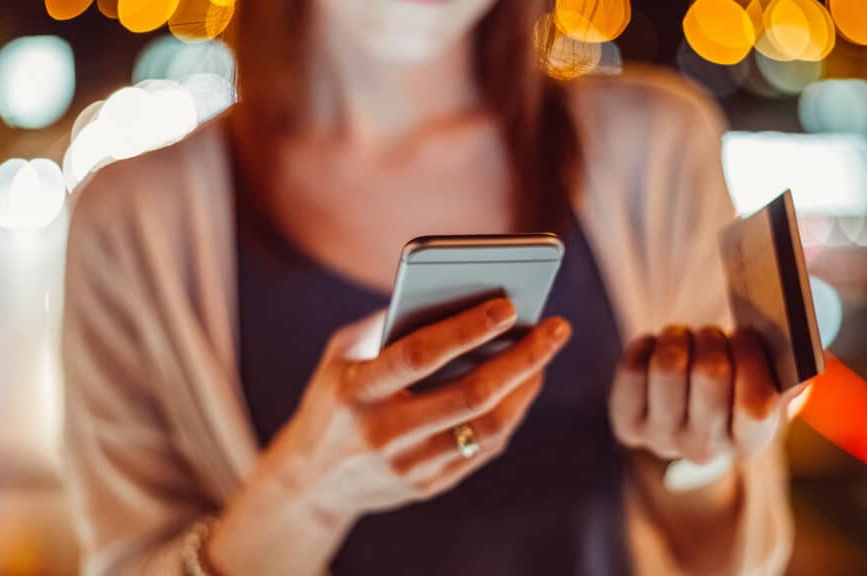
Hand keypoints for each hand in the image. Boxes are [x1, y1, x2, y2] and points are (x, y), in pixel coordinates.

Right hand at [209, 298, 570, 574]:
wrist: (310, 481)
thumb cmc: (335, 397)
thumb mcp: (343, 355)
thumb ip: (390, 324)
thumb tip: (459, 292)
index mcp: (357, 390)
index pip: (420, 355)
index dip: (467, 329)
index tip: (509, 304)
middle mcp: (383, 433)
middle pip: (470, 395)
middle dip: (522, 357)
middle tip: (556, 327)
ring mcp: (407, 466)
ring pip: (486, 428)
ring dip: (525, 388)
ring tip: (544, 356)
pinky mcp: (426, 486)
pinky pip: (483, 450)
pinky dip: (510, 415)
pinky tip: (523, 386)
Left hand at [609, 326, 803, 465]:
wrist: (686, 418)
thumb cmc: (734, 388)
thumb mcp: (767, 385)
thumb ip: (789, 371)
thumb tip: (800, 348)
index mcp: (750, 442)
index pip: (757, 407)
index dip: (751, 359)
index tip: (746, 333)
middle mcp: (705, 449)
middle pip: (711, 375)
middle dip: (713, 340)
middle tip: (712, 334)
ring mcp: (662, 440)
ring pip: (668, 367)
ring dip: (678, 338)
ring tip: (684, 337)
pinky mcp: (628, 425)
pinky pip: (632, 369)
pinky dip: (645, 345)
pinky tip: (656, 347)